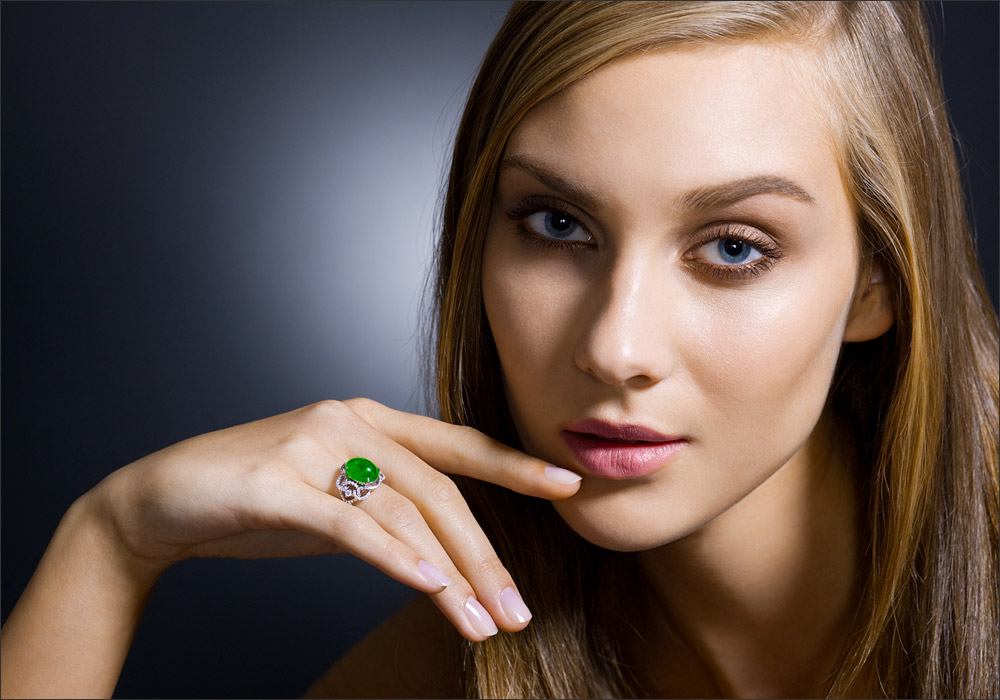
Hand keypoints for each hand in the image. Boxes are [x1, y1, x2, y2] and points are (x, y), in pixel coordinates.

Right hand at [88, 398, 581, 640]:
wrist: (164, 499)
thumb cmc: (258, 498)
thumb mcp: (336, 499)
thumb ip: (388, 508)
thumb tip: (448, 552)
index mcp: (369, 420)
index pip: (456, 444)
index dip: (514, 464)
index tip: (568, 485)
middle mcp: (349, 422)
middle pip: (440, 490)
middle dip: (486, 554)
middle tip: (518, 610)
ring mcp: (313, 446)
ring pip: (404, 512)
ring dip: (451, 574)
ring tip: (482, 624)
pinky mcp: (278, 482)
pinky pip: (351, 524)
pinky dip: (396, 557)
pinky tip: (430, 587)